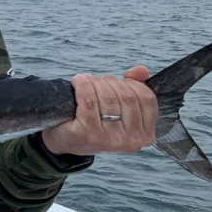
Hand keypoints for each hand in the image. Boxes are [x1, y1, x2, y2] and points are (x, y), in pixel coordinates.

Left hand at [42, 66, 157, 155]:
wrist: (65, 140)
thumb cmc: (96, 122)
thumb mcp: (119, 110)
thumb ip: (133, 89)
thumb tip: (142, 70)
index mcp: (146, 135)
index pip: (147, 99)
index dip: (132, 83)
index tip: (118, 80)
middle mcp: (132, 141)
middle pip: (126, 96)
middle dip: (110, 82)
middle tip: (96, 80)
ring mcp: (111, 140)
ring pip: (107, 98)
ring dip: (95, 83)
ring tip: (85, 80)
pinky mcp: (89, 134)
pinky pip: (89, 101)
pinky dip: (83, 86)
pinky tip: (77, 82)